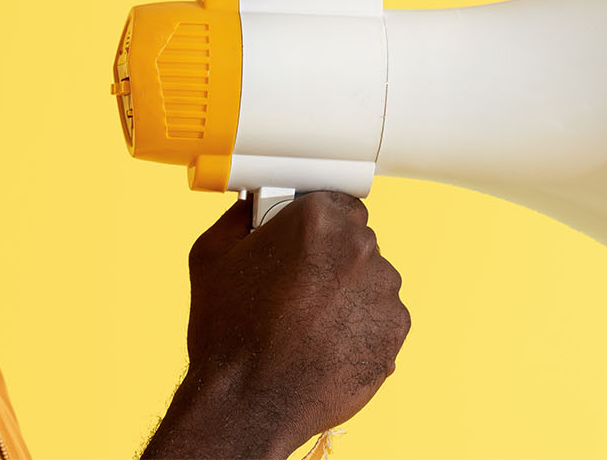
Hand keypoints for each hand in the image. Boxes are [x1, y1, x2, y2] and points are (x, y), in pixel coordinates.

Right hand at [141, 192, 410, 458]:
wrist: (250, 403)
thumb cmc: (228, 333)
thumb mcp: (210, 258)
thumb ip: (237, 220)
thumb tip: (250, 209)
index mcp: (317, 220)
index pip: (336, 203)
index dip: (316, 227)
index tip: (303, 244)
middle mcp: (359, 248)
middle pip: (355, 242)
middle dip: (331, 260)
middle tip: (296, 289)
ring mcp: (383, 291)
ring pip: (371, 281)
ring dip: (348, 295)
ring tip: (308, 325)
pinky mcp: (396, 330)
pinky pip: (382, 318)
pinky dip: (360, 328)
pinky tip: (325, 344)